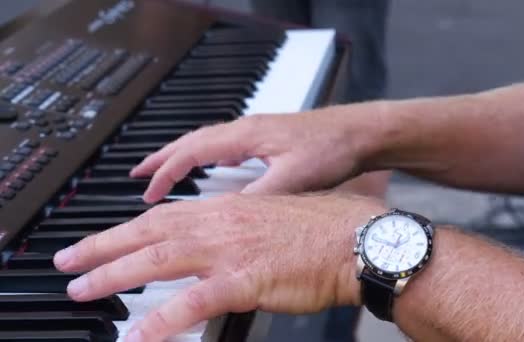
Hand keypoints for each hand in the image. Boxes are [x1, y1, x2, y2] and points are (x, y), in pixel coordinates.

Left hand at [53, 193, 384, 340]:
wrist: (354, 239)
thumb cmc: (324, 229)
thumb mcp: (273, 217)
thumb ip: (242, 229)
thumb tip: (225, 243)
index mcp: (227, 208)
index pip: (164, 218)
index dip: (126, 229)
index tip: (101, 240)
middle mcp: (220, 224)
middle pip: (148, 234)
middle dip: (102, 247)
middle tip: (70, 260)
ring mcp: (229, 251)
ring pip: (157, 261)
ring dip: (114, 276)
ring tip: (83, 289)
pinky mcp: (244, 280)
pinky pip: (192, 303)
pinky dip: (161, 319)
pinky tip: (138, 335)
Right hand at [130, 102, 387, 202]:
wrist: (361, 132)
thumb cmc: (332, 149)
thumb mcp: (294, 178)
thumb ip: (260, 197)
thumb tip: (227, 216)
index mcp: (245, 136)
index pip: (191, 152)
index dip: (165, 173)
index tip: (146, 194)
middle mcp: (246, 129)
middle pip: (190, 141)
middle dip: (161, 159)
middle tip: (137, 175)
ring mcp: (256, 132)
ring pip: (206, 142)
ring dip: (182, 157)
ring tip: (164, 173)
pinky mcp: (268, 138)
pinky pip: (225, 146)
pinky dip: (207, 157)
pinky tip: (213, 170)